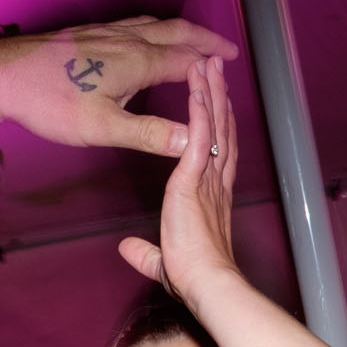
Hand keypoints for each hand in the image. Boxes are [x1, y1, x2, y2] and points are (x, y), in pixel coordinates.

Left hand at [0, 17, 237, 157]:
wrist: (4, 75)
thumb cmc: (50, 102)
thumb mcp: (103, 128)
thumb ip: (150, 134)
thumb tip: (193, 142)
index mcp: (136, 61)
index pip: (187, 59)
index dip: (212, 64)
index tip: (232, 68)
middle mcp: (125, 40)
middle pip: (176, 33)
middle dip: (204, 40)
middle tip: (225, 49)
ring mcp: (105, 34)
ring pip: (154, 25)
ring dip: (181, 32)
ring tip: (194, 42)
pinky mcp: (88, 35)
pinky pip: (133, 25)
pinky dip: (154, 31)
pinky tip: (144, 43)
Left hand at [117, 56, 239, 309]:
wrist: (205, 283)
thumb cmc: (192, 277)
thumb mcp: (161, 261)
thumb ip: (145, 252)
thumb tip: (127, 249)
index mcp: (209, 194)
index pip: (215, 150)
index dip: (217, 125)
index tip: (218, 104)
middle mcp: (214, 179)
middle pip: (219, 127)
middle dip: (218, 96)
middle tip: (217, 66)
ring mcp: (206, 176)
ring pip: (212, 123)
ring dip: (211, 91)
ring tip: (211, 62)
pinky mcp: (194, 177)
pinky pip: (199, 134)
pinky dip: (199, 108)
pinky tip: (198, 85)